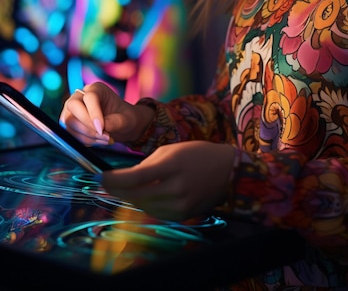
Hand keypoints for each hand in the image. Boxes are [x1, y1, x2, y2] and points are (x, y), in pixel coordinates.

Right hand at [59, 82, 154, 144]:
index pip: (89, 97)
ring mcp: (72, 110)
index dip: (94, 113)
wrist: (121, 126)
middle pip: (72, 106)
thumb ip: (115, 122)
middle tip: (103, 135)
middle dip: (86, 124)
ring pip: (68, 122)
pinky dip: (84, 140)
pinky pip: (70, 133)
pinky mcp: (70, 124)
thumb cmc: (125, 118)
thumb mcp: (126, 119)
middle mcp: (81, 96)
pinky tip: (98, 141)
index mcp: (97, 89)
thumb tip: (100, 129)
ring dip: (86, 135)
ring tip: (105, 139)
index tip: (102, 128)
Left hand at [101, 140, 235, 219]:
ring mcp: (180, 205)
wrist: (227, 171)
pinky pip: (155, 212)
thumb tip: (123, 179)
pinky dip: (144, 204)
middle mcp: (176, 188)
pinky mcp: (183, 216)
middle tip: (104, 183)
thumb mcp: (170, 151)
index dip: (114, 180)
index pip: (135, 178)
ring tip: (121, 188)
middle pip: (136, 195)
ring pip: (143, 206)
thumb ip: (147, 166)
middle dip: (116, 190)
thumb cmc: (196, 154)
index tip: (100, 176)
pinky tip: (139, 195)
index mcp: (172, 166)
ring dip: (129, 197)